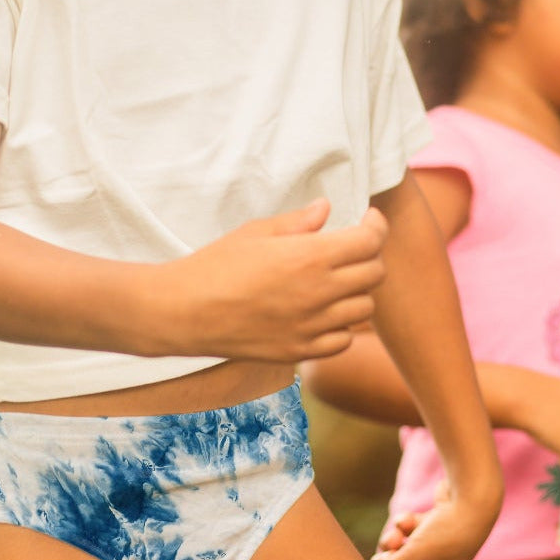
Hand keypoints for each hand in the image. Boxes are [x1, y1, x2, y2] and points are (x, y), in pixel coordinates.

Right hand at [169, 199, 387, 361]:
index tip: (368, 219)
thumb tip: (326, 208)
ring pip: (364, 309)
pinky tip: (323, 313)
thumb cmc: (215, 265)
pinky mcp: (299, 351)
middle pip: (374, 273)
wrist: (183, 312)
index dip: (376, 226)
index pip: (370, 241)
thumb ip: (298, 222)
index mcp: (310, 257)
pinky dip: (341, 325)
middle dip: (369, 255)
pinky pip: (342, 340)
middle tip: (352, 249)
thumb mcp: (256, 232)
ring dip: (357, 291)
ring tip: (337, 281)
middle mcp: (318, 293)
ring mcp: (311, 326)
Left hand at [367, 483, 495, 559]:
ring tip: (397, 534)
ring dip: (391, 542)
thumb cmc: (446, 535)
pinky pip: (406, 531)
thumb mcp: (412, 557)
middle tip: (385, 556)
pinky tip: (409, 519)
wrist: (471, 499)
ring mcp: (432, 549)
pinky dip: (402, 525)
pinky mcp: (430, 527)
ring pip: (397, 552)